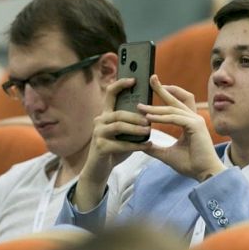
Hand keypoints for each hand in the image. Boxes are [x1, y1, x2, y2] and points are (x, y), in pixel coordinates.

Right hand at [74, 78, 151, 210]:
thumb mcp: (124, 134)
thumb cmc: (114, 150)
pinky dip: (135, 145)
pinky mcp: (100, 147)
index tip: (134, 79)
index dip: (120, 84)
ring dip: (136, 128)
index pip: (110, 94)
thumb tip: (149, 114)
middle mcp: (99, 121)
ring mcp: (98, 134)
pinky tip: (147, 146)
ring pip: (119, 126)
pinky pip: (120, 144)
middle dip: (136, 115)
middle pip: (119, 112)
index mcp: (106, 115)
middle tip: (150, 119)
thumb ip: (132, 123)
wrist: (99, 169)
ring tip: (149, 130)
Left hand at [137, 75, 224, 180]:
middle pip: (177, 98)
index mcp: (188, 122)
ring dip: (155, 108)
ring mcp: (196, 121)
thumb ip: (155, 147)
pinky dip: (161, 118)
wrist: (204, 174)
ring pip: (172, 109)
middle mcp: (193, 118)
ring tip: (140, 107)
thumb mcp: (167, 154)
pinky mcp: (196, 126)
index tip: (153, 84)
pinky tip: (149, 118)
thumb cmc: (190, 164)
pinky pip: (175, 118)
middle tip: (151, 79)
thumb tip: (142, 144)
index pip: (176, 103)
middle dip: (163, 88)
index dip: (166, 92)